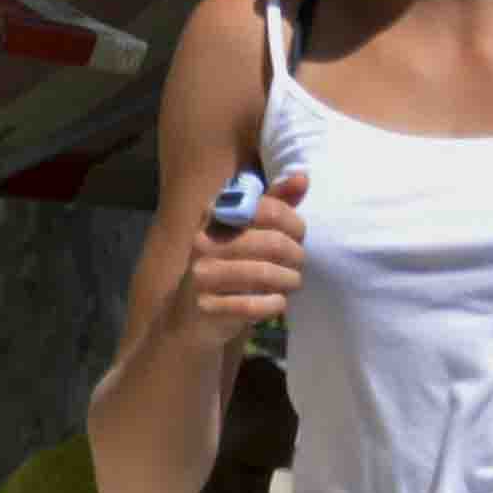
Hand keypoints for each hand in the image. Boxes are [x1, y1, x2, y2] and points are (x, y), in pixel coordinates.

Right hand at [185, 165, 307, 342]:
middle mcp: (204, 242)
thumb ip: (275, 204)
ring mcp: (203, 275)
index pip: (269, 209)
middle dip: (297, 256)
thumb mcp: (247, 231)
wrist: (190, 316)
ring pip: (267, 274)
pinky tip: (276, 302)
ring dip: (291, 281)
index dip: (295, 223)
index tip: (299, 235)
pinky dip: (275, 304)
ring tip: (292, 282)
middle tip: (298, 264)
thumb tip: (302, 177)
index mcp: (215, 216)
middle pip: (274, 243)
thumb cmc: (228, 266)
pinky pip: (256, 305)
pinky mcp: (207, 307)